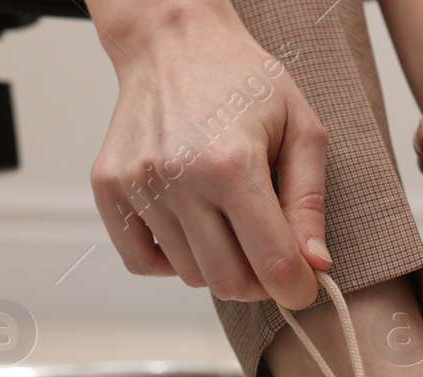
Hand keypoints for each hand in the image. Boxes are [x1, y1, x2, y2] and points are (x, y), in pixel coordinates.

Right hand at [89, 3, 330, 306]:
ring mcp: (137, 184)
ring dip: (216, 262)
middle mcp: (179, 177)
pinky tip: (190, 226)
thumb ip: (309, 203)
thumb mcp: (301, 130)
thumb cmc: (244, 82)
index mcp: (233, 164)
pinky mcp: (108, 187)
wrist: (174, 42)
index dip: (296, 288)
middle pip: (228, 281)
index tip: (304, 287)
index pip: (271, 263)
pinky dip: (170, 259)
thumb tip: (314, 264)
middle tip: (268, 255)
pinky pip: (141, 261)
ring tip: (227, 219)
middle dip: (258, 282)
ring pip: (189, 274)